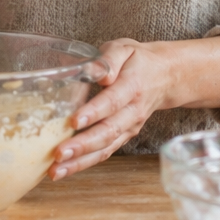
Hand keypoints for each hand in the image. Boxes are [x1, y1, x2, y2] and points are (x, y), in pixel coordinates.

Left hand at [50, 36, 219, 180]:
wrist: (165, 77)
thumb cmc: (138, 60)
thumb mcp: (125, 48)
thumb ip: (110, 57)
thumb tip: (96, 72)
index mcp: (131, 86)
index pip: (112, 101)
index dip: (93, 112)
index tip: (73, 121)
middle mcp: (132, 111)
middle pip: (108, 131)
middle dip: (82, 145)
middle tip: (58, 153)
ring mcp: (128, 127)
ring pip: (105, 148)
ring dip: (80, 161)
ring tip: (55, 171)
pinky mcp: (123, 136)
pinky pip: (104, 152)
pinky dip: (84, 163)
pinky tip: (64, 169)